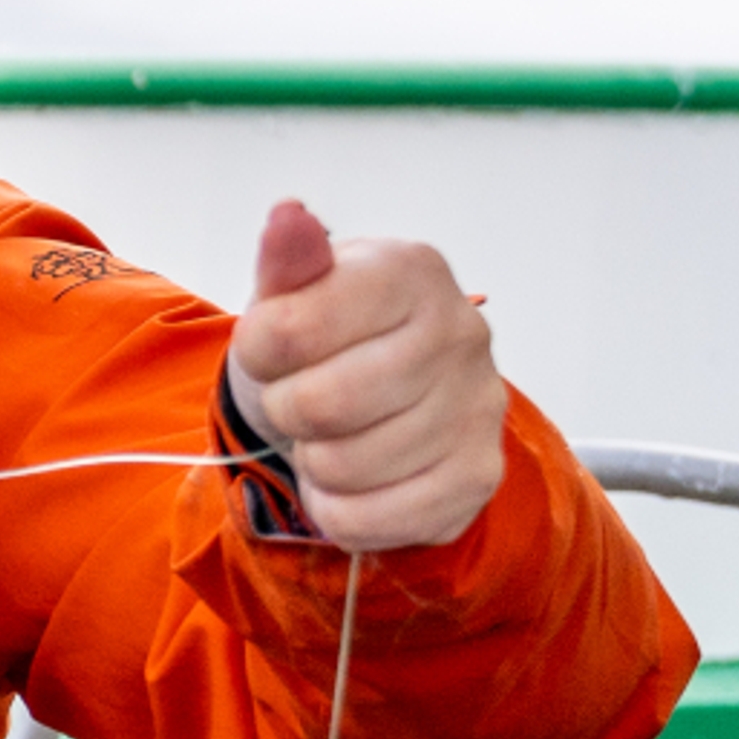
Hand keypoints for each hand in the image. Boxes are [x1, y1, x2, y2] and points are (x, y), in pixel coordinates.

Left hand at [224, 199, 507, 549]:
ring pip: (343, 467)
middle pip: (321, 404)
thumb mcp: (293, 295)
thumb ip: (288, 263)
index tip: (272, 348)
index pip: (291, 328)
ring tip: (334, 436)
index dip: (258, 352)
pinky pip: (368, 520)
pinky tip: (354, 480)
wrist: (379, 404)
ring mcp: (480, 405)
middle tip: (305, 399)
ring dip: (314, 463)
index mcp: (411, 270)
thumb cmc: (326, 343)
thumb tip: (288, 218)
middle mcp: (463, 330)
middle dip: (288, 411)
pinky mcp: (478, 476)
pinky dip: (339, 511)